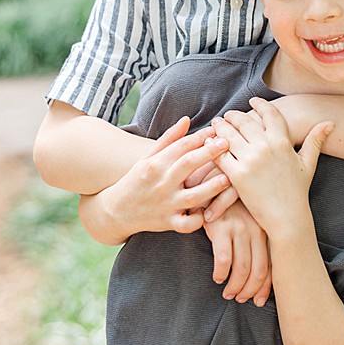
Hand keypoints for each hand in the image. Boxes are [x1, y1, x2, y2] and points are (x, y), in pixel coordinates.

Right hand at [98, 116, 231, 234]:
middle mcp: (161, 182)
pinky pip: (188, 224)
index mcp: (155, 164)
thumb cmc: (138, 180)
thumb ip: (169, 140)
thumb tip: (187, 120)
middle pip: (188, 164)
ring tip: (227, 178)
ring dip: (212, 188)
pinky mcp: (169, 222)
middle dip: (210, 153)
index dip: (201, 137)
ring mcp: (166, 204)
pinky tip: (209, 212)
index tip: (217, 131)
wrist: (115, 211)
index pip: (181, 146)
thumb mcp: (147, 158)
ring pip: (193, 196)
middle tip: (228, 144)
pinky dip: (199, 220)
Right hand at [203, 201, 272, 303]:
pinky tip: (217, 278)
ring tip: (229, 293)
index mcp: (266, 231)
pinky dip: (221, 273)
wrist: (214, 179)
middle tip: (241, 299)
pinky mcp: (221, 228)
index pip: (271, 265)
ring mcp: (239, 229)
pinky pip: (224, 259)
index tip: (259, 300)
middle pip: (258, 271)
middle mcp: (256, 231)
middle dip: (250, 290)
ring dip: (235, 285)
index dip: (266, 287)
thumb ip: (255, 238)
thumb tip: (258, 270)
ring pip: (241, 268)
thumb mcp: (249, 217)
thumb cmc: (232, 202)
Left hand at [213, 95, 331, 235]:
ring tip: (217, 125)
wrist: (287, 218)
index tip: (253, 102)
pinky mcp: (236, 174)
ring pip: (228, 133)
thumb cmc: (297, 191)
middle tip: (228, 116)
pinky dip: (212, 146)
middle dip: (233, 115)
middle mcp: (265, 148)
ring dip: (220, 126)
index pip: (269, 113)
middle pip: (243, 120)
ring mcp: (249, 160)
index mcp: (282, 142)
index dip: (259, 104)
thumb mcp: (308, 164)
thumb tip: (330, 123)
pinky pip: (219, 153)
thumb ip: (316, 141)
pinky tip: (210, 144)